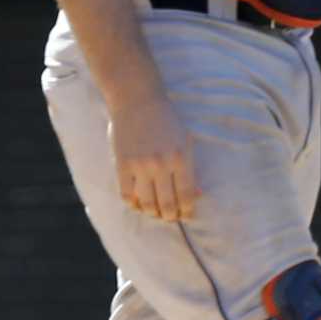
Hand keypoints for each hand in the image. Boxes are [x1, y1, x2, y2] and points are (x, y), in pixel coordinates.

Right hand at [109, 94, 197, 221]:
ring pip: (147, 203)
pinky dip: (134, 204)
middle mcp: (162, 164)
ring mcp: (141, 166)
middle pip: (168, 203)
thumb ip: (190, 168)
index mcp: (182, 158)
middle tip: (170, 217)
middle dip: (170, 216)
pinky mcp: (122, 165)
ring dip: (153, 213)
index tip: (186, 215)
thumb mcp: (185, 141)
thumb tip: (198, 195)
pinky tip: (138, 204)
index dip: (187, 210)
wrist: (138, 101)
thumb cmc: (166, 121)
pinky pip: (127, 194)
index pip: (187, 194)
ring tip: (155, 212)